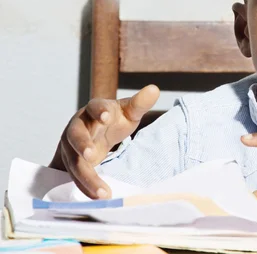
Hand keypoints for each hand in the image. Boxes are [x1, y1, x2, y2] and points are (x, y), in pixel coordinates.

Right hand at [49, 85, 159, 199]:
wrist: (94, 133)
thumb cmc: (113, 120)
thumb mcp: (128, 111)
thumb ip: (140, 103)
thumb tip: (154, 89)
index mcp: (93, 110)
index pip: (94, 107)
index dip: (99, 111)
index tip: (107, 117)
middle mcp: (78, 127)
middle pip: (75, 134)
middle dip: (82, 144)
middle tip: (91, 155)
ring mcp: (71, 147)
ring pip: (74, 161)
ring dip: (86, 176)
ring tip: (102, 192)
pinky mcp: (71, 164)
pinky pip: (75, 176)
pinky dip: (86, 187)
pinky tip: (99, 198)